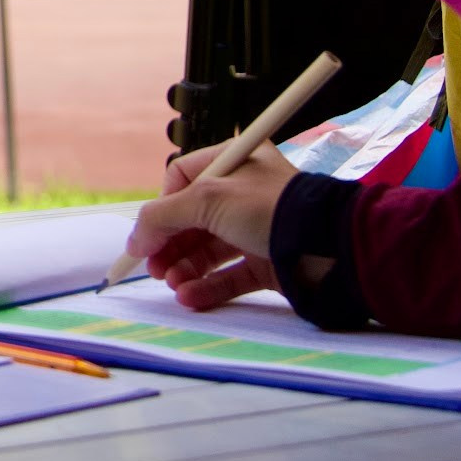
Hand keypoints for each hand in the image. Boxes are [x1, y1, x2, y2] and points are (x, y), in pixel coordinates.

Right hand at [121, 142, 306, 309]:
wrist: (327, 246)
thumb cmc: (268, 207)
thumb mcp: (206, 199)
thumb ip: (162, 217)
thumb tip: (134, 241)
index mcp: (232, 163)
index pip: (181, 180)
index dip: (162, 208)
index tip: (148, 235)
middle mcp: (243, 194)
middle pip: (192, 220)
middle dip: (169, 245)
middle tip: (154, 269)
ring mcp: (256, 229)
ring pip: (208, 250)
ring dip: (185, 268)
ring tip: (173, 285)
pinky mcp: (267, 262)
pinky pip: (230, 275)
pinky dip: (207, 286)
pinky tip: (190, 296)